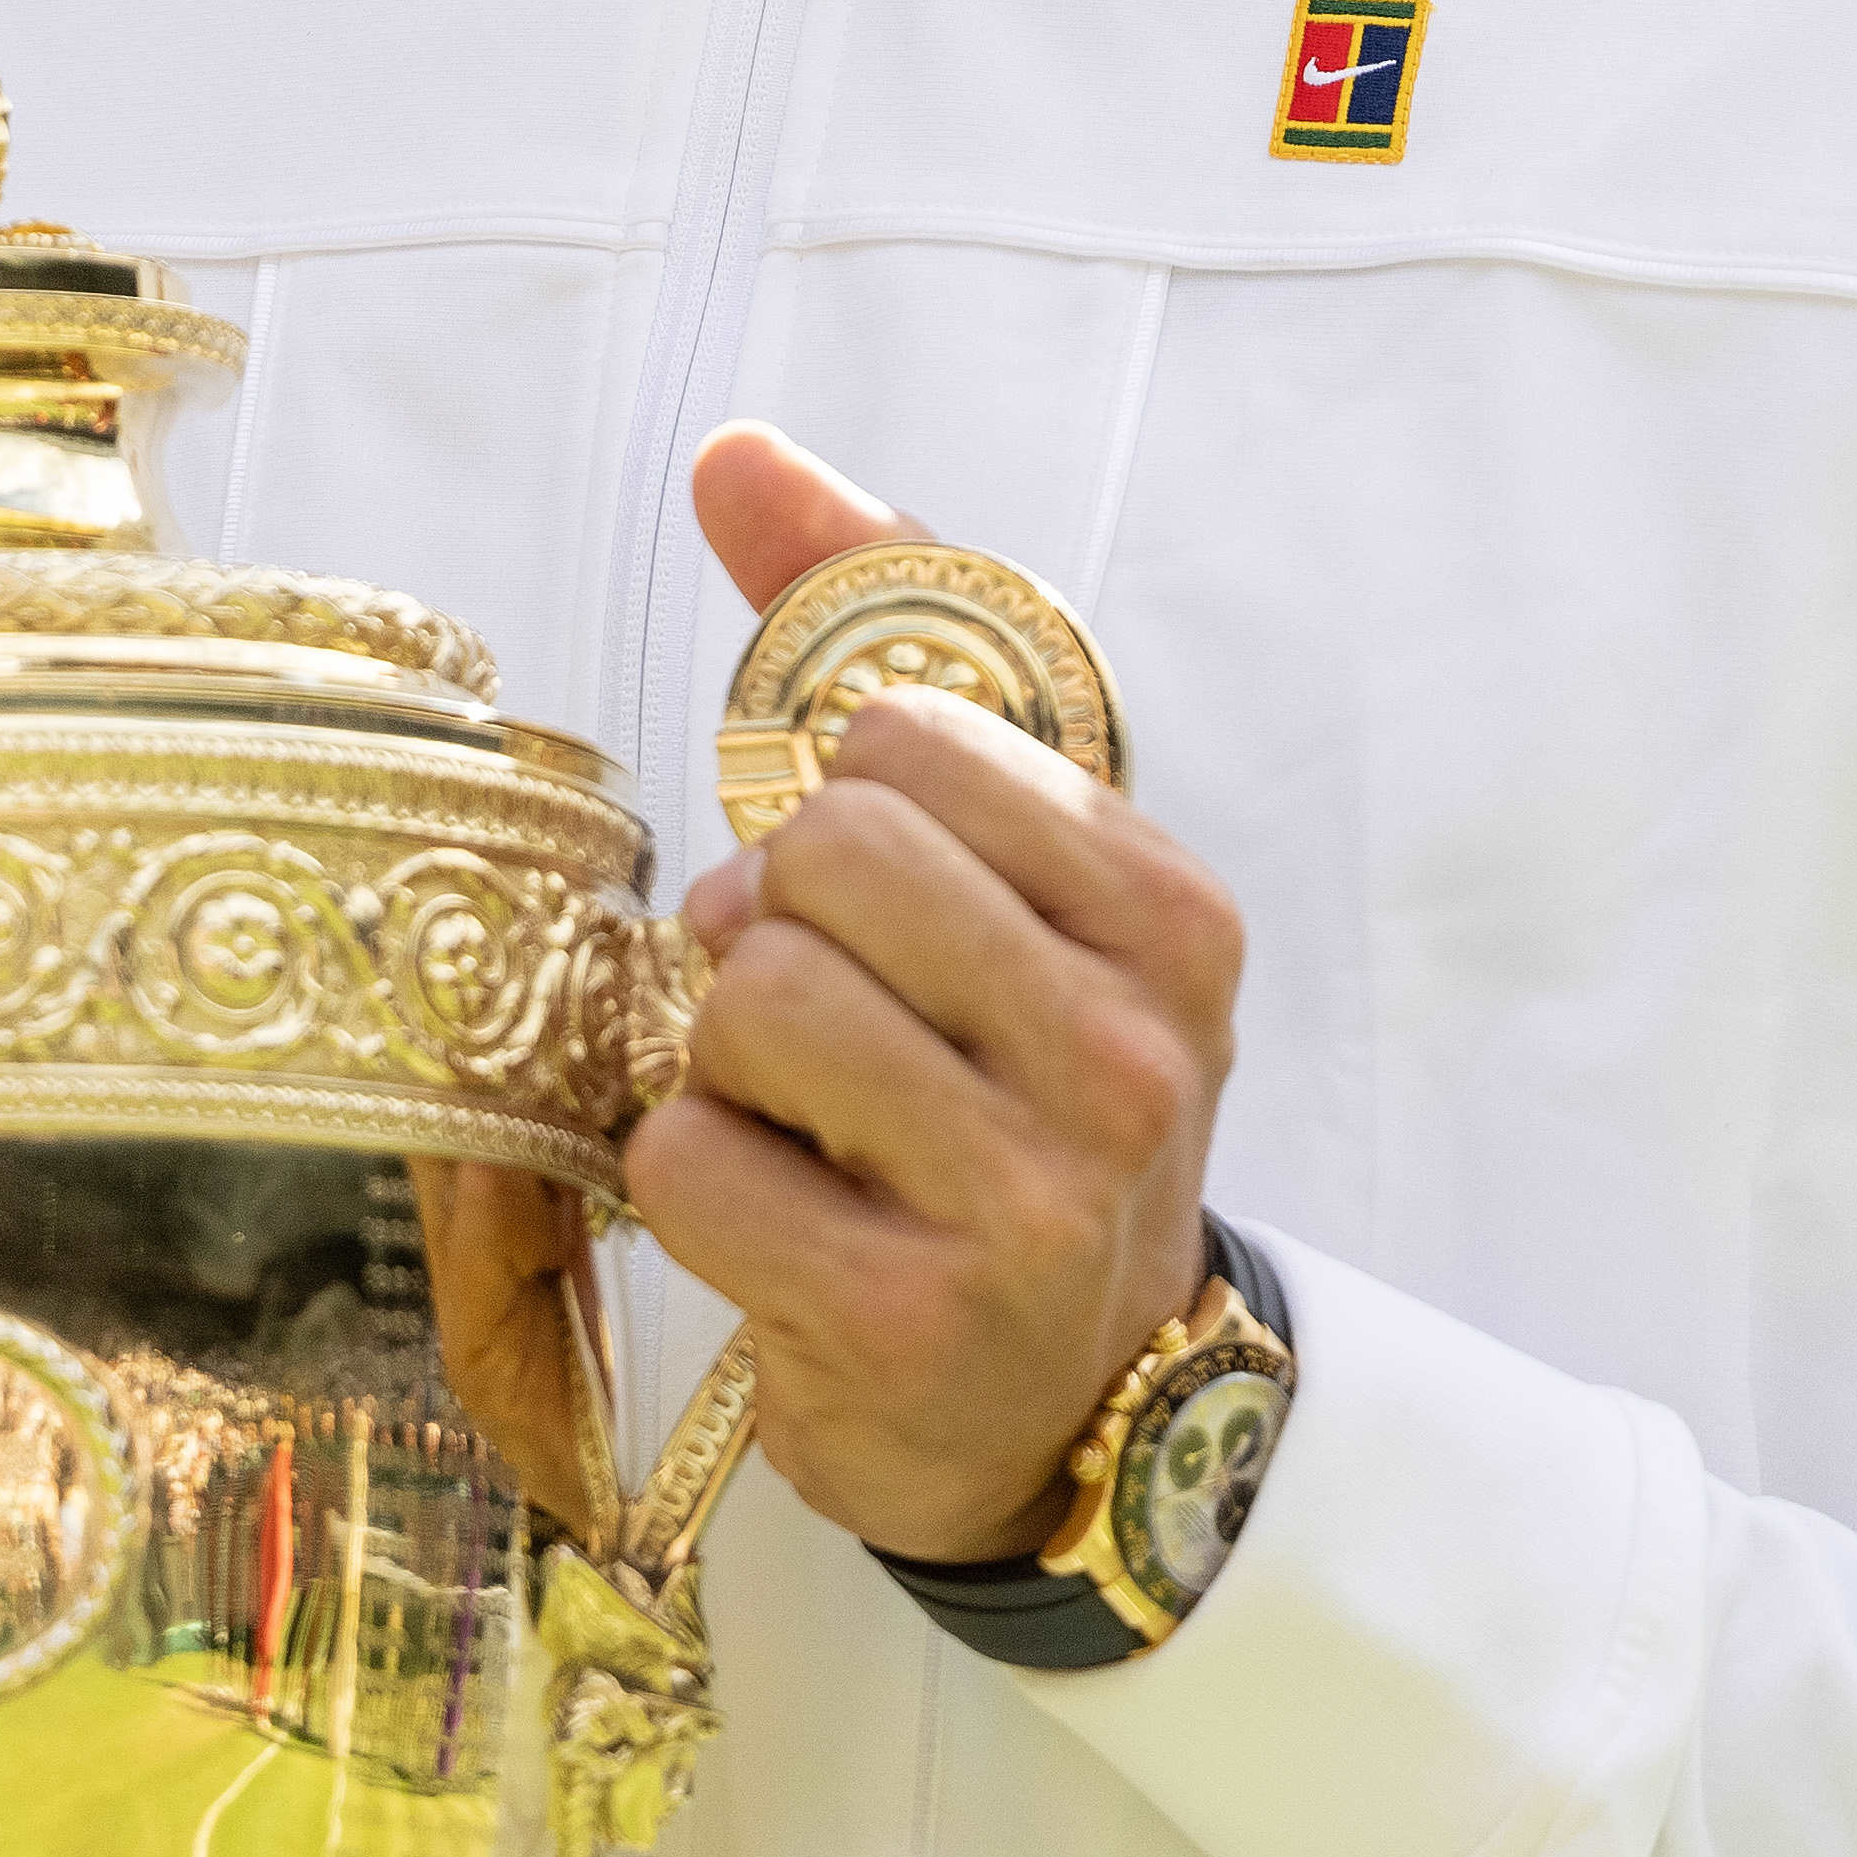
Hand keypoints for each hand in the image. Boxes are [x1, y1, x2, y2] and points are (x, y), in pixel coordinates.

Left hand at [622, 426, 1241, 1567]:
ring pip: (747, 1002)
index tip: (883, 899)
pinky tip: (780, 1220)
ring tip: (804, 1122)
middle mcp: (1131, 1058)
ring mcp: (1028, 1202)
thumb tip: (739, 451)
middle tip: (824, 1017)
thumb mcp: (1006, 871)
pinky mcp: (901, 1320)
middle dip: (775, 926)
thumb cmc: (1011, 1092)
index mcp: (1172, 918)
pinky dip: (688, 1179)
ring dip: (724, 1059)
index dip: (839, 801)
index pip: (906, 735)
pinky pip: (685, 1159)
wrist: (1063, 1405)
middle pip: (820, 860)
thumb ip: (882, 638)